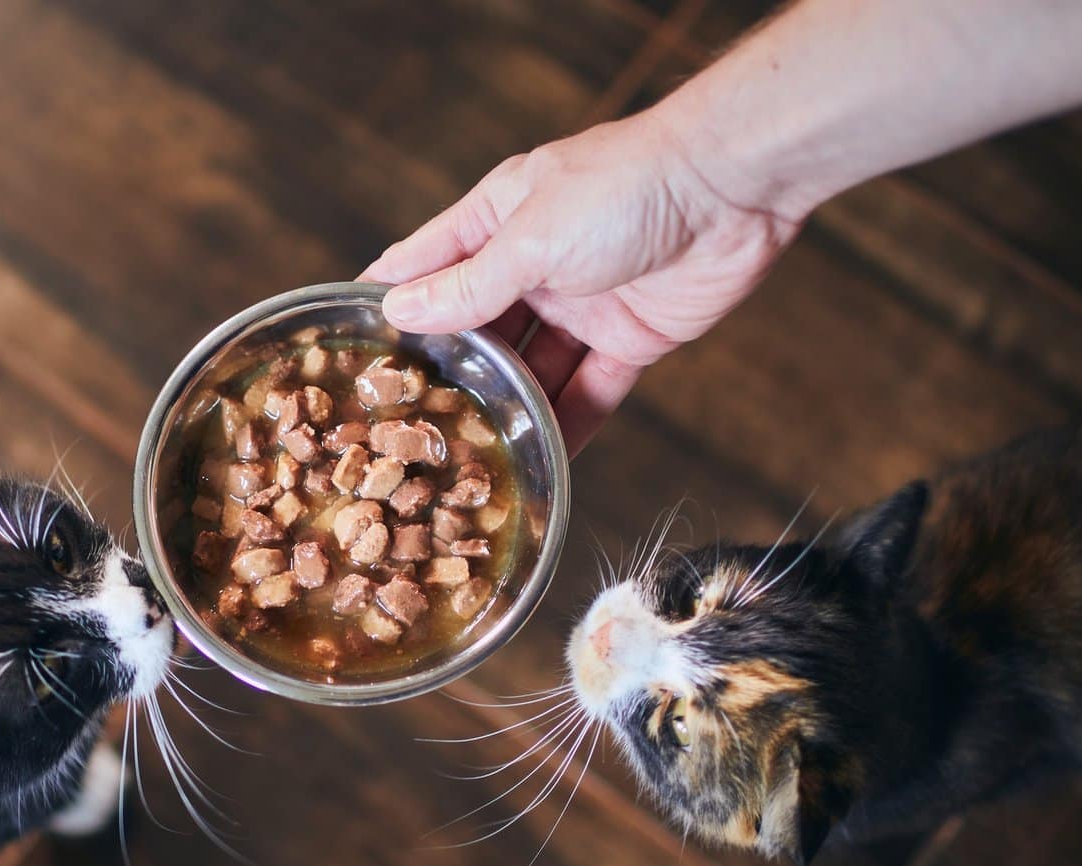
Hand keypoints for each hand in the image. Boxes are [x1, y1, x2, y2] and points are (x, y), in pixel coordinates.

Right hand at [362, 110, 800, 454]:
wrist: (736, 189)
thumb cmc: (626, 187)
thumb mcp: (532, 239)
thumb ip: (469, 285)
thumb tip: (402, 310)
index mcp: (497, 220)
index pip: (424, 263)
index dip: (387, 300)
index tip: (345, 345)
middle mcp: (533, 264)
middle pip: (476, 328)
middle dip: (447, 372)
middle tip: (406, 428)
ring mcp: (580, 304)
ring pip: (531, 368)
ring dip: (508, 407)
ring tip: (469, 456)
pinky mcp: (629, 337)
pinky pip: (590, 389)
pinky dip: (571, 423)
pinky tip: (545, 461)